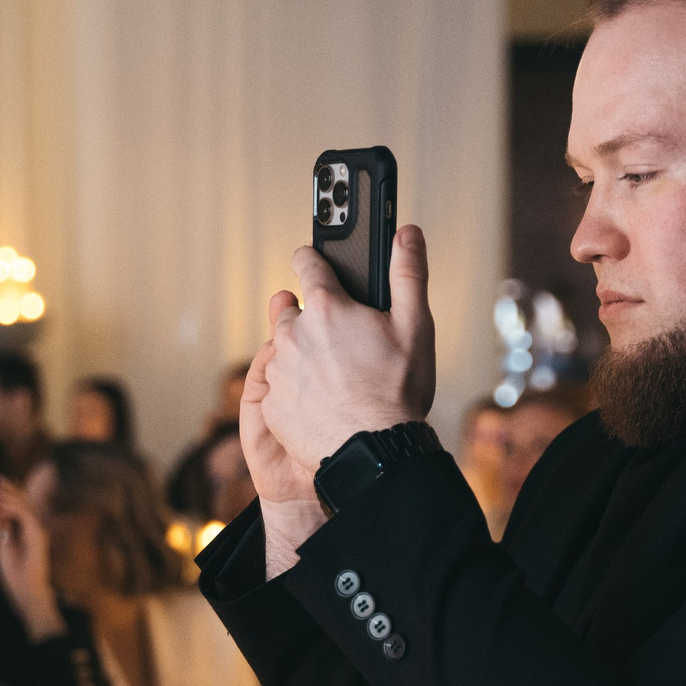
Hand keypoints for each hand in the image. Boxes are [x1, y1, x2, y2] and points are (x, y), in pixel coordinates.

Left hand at [0, 479, 65, 640]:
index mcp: (27, 530)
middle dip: (10, 489)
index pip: (21, 506)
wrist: (26, 589)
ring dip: (8, 497)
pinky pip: (25, 515)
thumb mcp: (3, 545)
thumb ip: (3, 529)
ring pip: (25, 506)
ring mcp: (38, 530)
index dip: (10, 493)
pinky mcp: (38, 535)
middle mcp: (35, 527)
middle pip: (25, 501)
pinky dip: (11, 508)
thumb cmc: (14, 573)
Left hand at [251, 226, 436, 576]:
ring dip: (302, 357)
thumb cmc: (397, 392)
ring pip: (284, 352)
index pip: (308, 265)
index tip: (309, 257)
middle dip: (309, 319)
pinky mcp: (271, 404)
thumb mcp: (414, 326)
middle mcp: (294, 335)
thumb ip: (408, 274)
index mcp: (328, 309)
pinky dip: (296, 391)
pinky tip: (322, 402)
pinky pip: (280, 388)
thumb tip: (407, 233)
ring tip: (334, 377)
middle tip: (337, 339)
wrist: (374, 452)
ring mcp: (279, 370)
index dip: (311, 259)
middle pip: (291, 312)